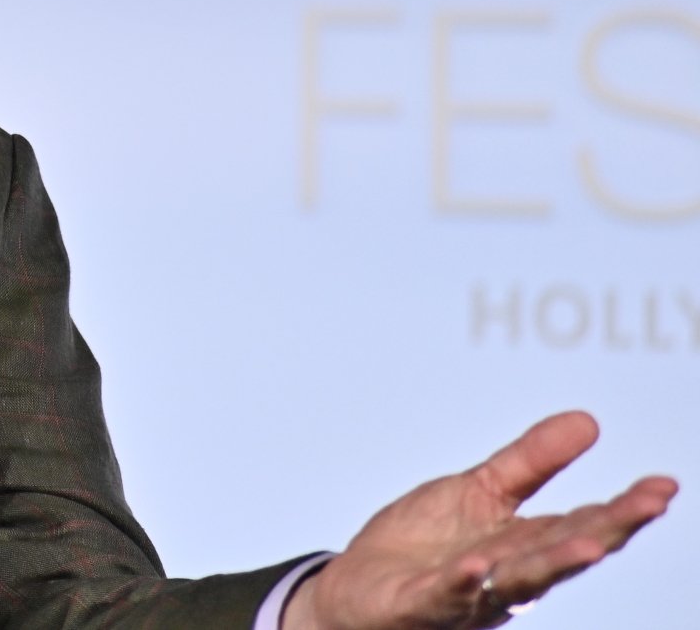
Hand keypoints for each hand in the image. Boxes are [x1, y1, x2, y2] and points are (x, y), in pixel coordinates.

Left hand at [283, 411, 676, 629]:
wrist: (359, 587)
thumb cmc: (425, 545)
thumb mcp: (479, 489)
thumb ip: (531, 461)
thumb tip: (589, 420)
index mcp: (524, 546)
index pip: (581, 525)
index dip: (623, 509)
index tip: (663, 486)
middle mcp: (506, 575)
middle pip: (561, 552)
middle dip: (606, 531)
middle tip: (648, 506)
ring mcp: (467, 594)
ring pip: (516, 581)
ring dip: (552, 565)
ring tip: (589, 543)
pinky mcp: (420, 604)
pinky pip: (446, 595)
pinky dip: (463, 582)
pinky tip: (477, 565)